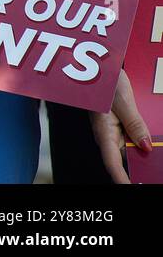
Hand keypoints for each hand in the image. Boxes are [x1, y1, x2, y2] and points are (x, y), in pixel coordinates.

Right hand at [92, 69, 151, 183]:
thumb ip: (135, 123)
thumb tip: (146, 145)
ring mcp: (113, 131)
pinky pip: (132, 139)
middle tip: (152, 175)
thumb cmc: (104, 81)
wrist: (101, 68)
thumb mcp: (123, 101)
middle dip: (138, 168)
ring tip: (154, 158)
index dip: (121, 179)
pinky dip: (142, 143)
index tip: (131, 188)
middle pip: (124, 159)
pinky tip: (151, 142)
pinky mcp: (120, 126)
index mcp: (103, 131)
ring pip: (129, 149)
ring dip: (142, 154)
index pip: (112, 162)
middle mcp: (107, 135)